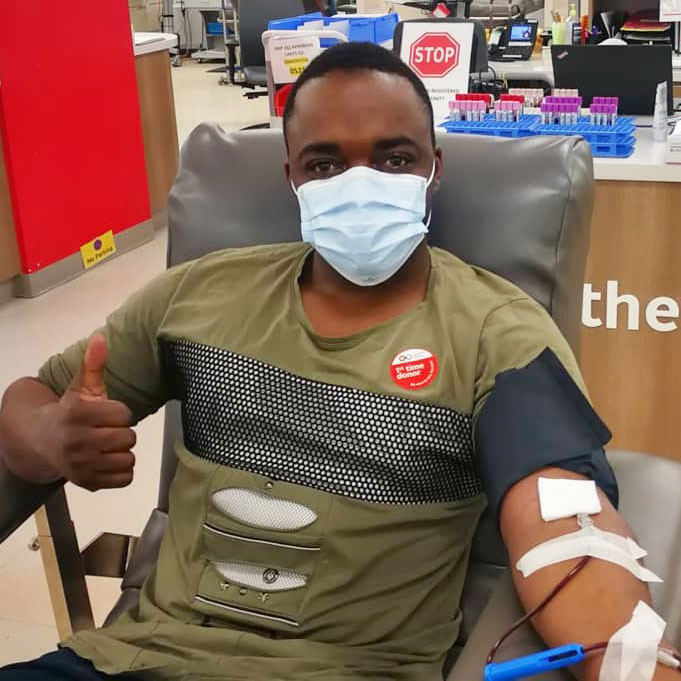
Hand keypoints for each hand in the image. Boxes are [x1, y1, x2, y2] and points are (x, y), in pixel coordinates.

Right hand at [39, 334, 135, 490]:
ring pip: (128, 459)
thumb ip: (93, 364)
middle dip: (122, 433)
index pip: (124, 415)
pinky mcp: (87, 483)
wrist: (43, 442)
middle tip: (107, 431)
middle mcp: (77, 441)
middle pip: (128, 438)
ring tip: (106, 446)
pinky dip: (121, 472)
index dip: (120, 413)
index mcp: (78, 414)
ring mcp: (81, 465)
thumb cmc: (71, 412)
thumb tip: (100, 338)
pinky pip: (125, 479)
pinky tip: (107, 461)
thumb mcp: (81, 387)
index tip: (107, 414)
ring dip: (122, 453)